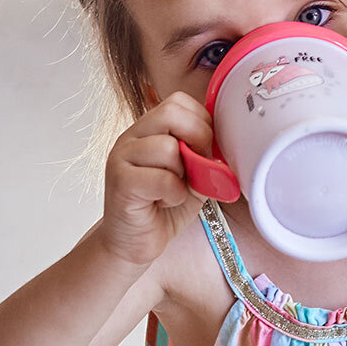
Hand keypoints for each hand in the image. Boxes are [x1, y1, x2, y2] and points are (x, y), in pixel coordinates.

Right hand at [99, 92, 213, 266]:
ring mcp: (121, 157)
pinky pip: (161, 179)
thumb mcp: (192, 177)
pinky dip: (174, 194)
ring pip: (167, 147)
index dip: (201, 122)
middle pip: (171, 113)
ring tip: (175, 190)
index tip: (205, 150)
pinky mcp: (120, 182)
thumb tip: (226, 149)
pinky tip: (166, 202)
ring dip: (183, 174)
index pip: (178, 101)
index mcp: (148, 129)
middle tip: (197, 167)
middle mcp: (131, 137)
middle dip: (198, 139)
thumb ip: (205, 158)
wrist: (132, 244)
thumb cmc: (161, 208)